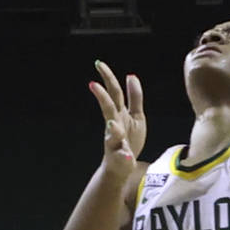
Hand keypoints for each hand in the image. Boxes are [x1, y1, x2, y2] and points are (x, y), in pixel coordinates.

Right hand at [90, 61, 145, 178]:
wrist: (121, 166)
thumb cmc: (128, 139)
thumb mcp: (136, 116)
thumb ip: (135, 97)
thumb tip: (131, 75)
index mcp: (119, 114)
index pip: (113, 93)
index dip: (108, 79)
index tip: (99, 64)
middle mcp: (114, 125)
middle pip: (108, 108)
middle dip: (102, 97)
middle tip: (93, 84)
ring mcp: (115, 142)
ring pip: (112, 133)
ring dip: (113, 130)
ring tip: (113, 125)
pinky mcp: (119, 158)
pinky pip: (121, 157)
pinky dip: (123, 157)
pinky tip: (126, 156)